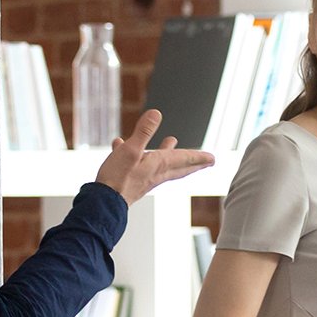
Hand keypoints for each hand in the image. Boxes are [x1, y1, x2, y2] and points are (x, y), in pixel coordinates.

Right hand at [93, 109, 214, 203]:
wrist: (103, 202)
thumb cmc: (118, 178)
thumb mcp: (131, 150)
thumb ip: (143, 132)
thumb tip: (157, 114)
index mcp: (159, 164)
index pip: (184, 158)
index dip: (199, 156)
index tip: (213, 159)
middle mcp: (155, 172)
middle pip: (179, 166)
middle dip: (193, 162)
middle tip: (207, 162)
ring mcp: (144, 177)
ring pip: (161, 164)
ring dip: (169, 155)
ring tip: (171, 145)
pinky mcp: (131, 180)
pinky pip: (137, 163)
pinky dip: (135, 153)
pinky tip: (121, 143)